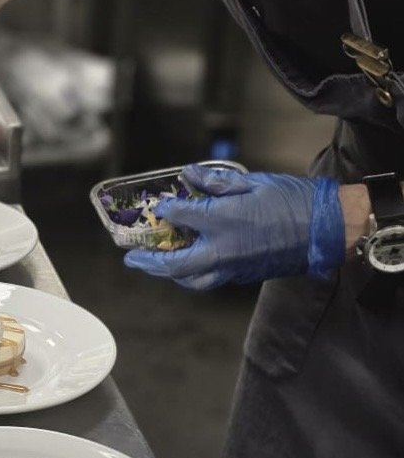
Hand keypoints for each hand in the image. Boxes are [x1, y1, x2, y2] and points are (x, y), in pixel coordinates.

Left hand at [123, 165, 345, 289]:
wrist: (325, 229)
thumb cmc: (293, 201)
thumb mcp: (252, 182)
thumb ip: (216, 183)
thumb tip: (188, 177)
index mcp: (222, 221)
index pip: (180, 217)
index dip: (166, 211)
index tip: (159, 207)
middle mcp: (222, 250)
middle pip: (174, 263)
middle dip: (149, 262)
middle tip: (132, 257)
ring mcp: (232, 267)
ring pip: (190, 279)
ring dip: (168, 274)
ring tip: (155, 265)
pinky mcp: (242, 276)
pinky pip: (208, 280)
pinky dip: (191, 276)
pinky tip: (186, 265)